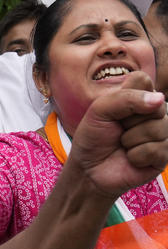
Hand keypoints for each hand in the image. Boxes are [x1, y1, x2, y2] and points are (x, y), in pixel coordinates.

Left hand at [69, 71, 167, 197]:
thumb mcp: (99, 111)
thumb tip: (160, 99)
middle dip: (127, 121)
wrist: (89, 168)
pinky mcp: (165, 154)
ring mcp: (163, 133)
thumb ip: (125, 99)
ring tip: (123, 145)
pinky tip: (130, 158)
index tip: (112, 110)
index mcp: (139, 96)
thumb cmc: (94, 137)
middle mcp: (155, 112)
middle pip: (155, 106)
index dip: (125, 95)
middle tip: (117, 130)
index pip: (142, 79)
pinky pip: (156, 149)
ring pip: (158, 128)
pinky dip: (136, 156)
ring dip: (130, 140)